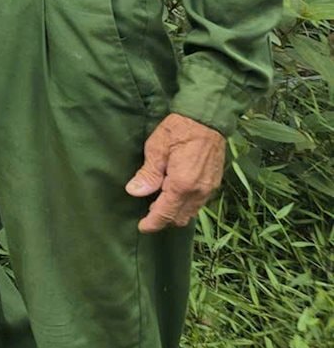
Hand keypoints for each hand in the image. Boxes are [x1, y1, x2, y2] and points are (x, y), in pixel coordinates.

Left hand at [126, 113, 224, 231]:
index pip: (166, 213)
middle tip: (147, 213)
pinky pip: (198, 204)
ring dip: (175, 213)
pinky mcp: (214, 184)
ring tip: (158, 203)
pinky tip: (174, 195)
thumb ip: (148, 174)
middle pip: (180, 218)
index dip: (153, 223)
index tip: (142, 228)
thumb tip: (134, 192)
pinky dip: (185, 205)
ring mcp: (209, 189)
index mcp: (182, 184)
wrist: (207, 119)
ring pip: (190, 212)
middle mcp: (198, 192)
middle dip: (163, 220)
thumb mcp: (156, 148)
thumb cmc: (178, 129)